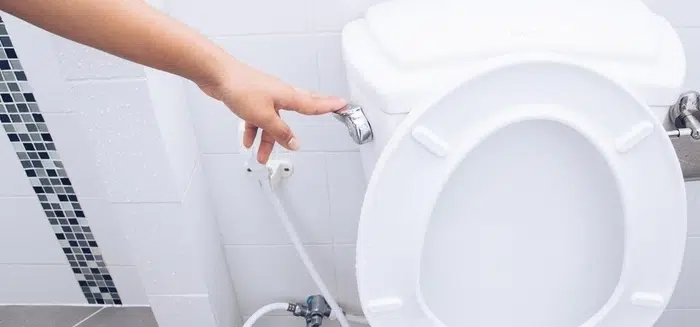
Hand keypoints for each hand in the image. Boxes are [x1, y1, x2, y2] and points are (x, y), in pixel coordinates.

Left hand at [198, 60, 346, 163]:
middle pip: (297, 111)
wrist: (216, 75)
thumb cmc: (240, 87)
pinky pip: (258, 119)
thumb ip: (280, 132)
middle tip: (327, 113)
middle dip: (307, 121)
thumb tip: (294, 142)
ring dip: (268, 139)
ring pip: (273, 122)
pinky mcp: (251, 100)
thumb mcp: (263, 116)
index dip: (329, 106)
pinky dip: (253, 130)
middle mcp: (279, 95)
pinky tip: (247, 141)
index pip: (314, 104)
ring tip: (262, 156)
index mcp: (287, 96)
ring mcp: (265, 97)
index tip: (343, 105)